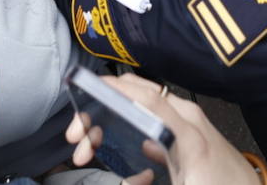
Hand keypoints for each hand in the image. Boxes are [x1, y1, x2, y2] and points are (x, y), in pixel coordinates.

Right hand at [67, 73, 259, 184]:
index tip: (87, 92)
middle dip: (100, 109)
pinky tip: (118, 153)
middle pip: (134, 96)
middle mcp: (186, 117)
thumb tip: (128, 180)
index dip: (113, 90)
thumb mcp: (184, 184)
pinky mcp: (187, 129)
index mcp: (185, 133)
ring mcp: (187, 120)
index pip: (145, 97)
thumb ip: (145, 181)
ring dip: (111, 118)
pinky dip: (127, 124)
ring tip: (89, 147)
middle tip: (79, 139)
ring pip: (139, 106)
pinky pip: (150, 115)